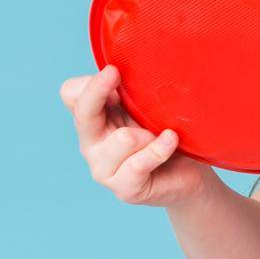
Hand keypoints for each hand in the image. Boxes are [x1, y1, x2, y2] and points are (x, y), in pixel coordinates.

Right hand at [60, 65, 216, 207]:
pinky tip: (170, 140)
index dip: (90, 82)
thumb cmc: (165, 135)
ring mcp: (104, 169)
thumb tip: (127, 70)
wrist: (188, 174)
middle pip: (82, 112)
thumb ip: (133, 91)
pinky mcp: (124, 188)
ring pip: (123, 139)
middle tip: (114, 73)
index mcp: (94, 118)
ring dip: (148, 133)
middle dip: (97, 90)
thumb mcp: (148, 107)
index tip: (115, 71)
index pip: (71, 93)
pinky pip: (140, 163)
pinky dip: (159, 149)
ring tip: (161, 135)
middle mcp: (92, 143)